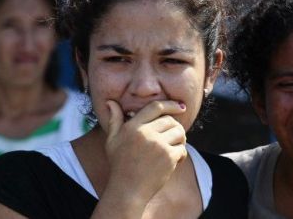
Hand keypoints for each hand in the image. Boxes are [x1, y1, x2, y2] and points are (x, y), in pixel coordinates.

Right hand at [93, 100, 186, 217]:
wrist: (127, 190)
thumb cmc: (119, 165)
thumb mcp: (112, 140)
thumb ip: (114, 119)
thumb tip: (110, 102)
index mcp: (133, 126)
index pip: (156, 107)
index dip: (171, 104)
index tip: (181, 106)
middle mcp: (146, 133)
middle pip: (171, 120)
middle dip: (175, 127)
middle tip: (173, 138)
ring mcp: (158, 145)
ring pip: (180, 133)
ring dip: (181, 140)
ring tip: (174, 148)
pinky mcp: (168, 157)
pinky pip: (182, 149)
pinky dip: (181, 155)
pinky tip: (174, 161)